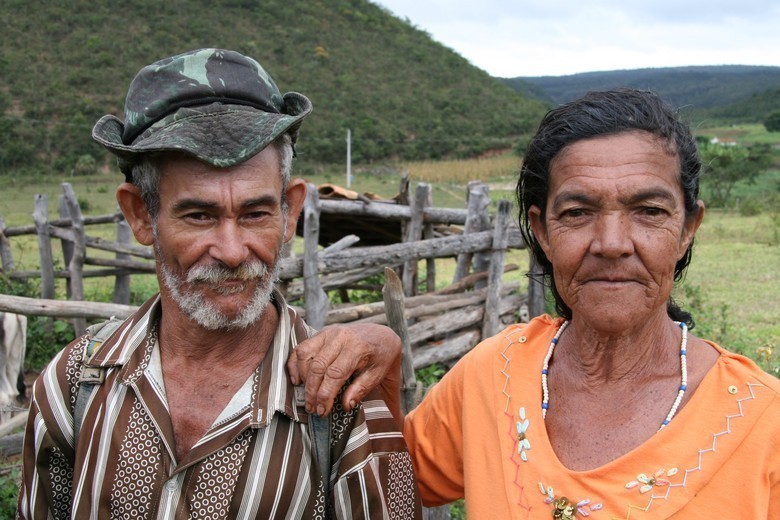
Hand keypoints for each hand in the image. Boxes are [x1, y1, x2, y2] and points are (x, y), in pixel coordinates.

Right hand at [287, 323, 402, 420]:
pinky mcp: (320, 333)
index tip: (322, 411)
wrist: (381, 335)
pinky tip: (296, 380)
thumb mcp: (378, 374)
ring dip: (302, 379)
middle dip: (312, 391)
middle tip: (312, 409)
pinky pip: (301, 348)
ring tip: (307, 397)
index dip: (325, 395)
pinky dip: (294, 364)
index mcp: (357, 347)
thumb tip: (345, 405)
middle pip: (317, 367)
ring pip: (305, 356)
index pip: (335, 374)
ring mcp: (328, 333)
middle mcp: (340, 337)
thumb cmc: (380, 357)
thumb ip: (361, 389)